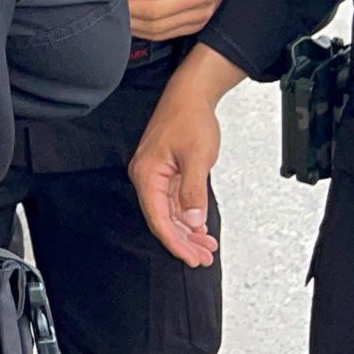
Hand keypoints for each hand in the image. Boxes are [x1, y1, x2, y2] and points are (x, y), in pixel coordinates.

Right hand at [128, 47, 245, 266]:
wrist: (191, 96)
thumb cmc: (189, 118)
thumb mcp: (197, 158)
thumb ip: (193, 192)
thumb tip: (192, 221)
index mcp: (147, 174)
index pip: (158, 218)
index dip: (175, 241)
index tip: (191, 257)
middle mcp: (147, 177)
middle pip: (161, 219)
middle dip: (183, 241)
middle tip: (202, 257)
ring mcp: (156, 175)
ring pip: (168, 213)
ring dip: (187, 232)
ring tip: (205, 247)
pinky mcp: (166, 172)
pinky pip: (173, 202)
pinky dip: (187, 217)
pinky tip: (199, 227)